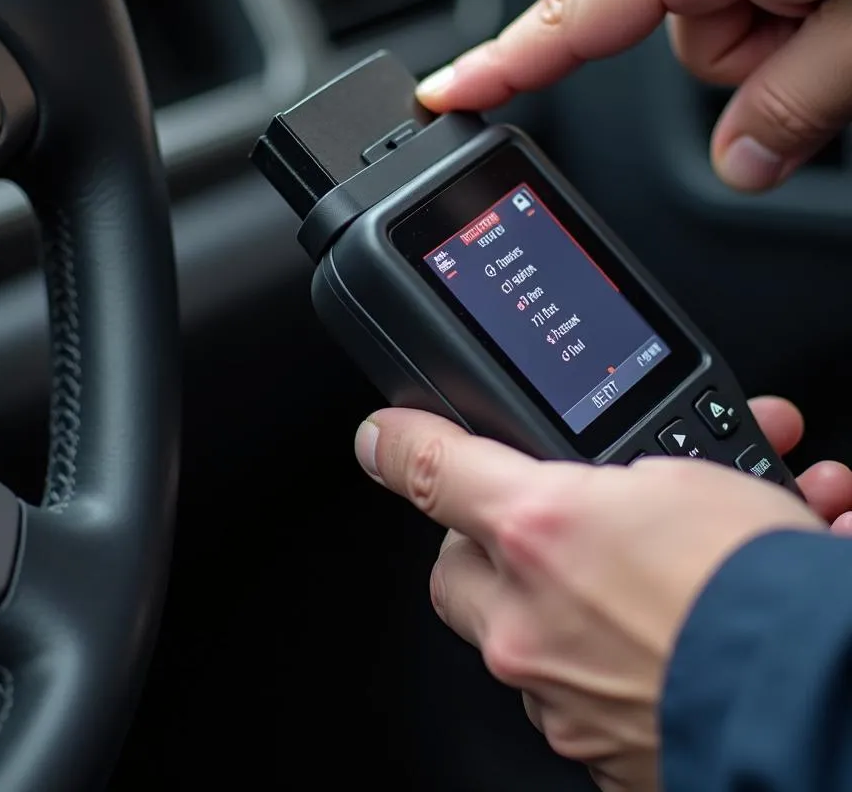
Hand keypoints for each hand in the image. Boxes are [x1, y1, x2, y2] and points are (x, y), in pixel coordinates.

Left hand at [353, 397, 851, 790]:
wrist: (822, 710)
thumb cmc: (761, 591)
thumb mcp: (686, 476)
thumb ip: (620, 469)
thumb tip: (602, 470)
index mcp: (541, 534)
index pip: (431, 471)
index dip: (400, 442)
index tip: (380, 436)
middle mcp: (529, 621)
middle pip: (459, 567)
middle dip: (493, 539)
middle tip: (549, 520)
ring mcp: (555, 695)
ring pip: (521, 632)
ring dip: (568, 600)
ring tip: (656, 577)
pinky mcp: (593, 751)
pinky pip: (574, 695)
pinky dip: (610, 663)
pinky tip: (673, 638)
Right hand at [416, 0, 851, 191]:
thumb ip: (787, 113)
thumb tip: (742, 163)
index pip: (571, 16)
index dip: (503, 63)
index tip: (442, 94)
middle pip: (647, 25)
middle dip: (729, 56)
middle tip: (815, 48)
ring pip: (703, 13)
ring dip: (769, 36)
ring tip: (844, 11)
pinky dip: (779, 3)